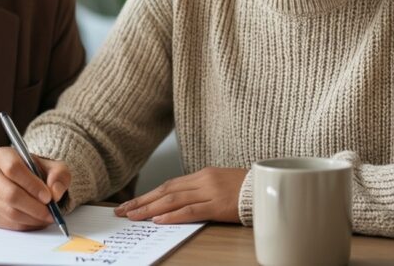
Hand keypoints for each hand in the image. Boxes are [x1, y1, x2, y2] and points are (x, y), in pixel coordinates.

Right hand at [0, 146, 70, 230]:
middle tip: (50, 212)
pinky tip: (37, 220)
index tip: (48, 196)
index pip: (13, 168)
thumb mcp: (54, 167)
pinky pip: (8, 224)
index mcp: (2, 155)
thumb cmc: (38, 173)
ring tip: (46, 217)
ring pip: (9, 212)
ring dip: (32, 218)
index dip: (31, 184)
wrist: (24, 183)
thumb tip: (55, 192)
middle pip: (10, 194)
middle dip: (34, 207)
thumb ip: (59, 175)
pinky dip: (26, 225)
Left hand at [114, 167, 246, 223]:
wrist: (270, 188)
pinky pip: (191, 210)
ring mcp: (210, 192)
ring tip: (134, 216)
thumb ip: (201, 189)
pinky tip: (158, 220)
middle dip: (142, 202)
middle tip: (123, 211)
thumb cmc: (247, 189)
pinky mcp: (218, 205)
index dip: (148, 195)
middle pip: (166, 191)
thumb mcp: (220, 183)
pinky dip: (173, 215)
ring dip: (151, 209)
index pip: (169, 185)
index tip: (131, 203)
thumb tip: (179, 201)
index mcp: (202, 174)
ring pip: (173, 200)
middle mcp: (203, 180)